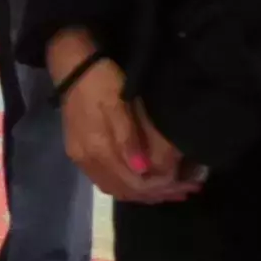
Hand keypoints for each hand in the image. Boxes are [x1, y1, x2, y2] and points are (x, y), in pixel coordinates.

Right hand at [57, 50, 196, 203]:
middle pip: (125, 190)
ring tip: (171, 189)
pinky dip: (128, 186)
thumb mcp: (118, 105)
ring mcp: (81, 159)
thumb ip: (128, 139)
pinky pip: (106, 181)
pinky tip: (144, 180)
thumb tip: (142, 169)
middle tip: (187, 188)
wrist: (72, 67)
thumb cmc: (101, 82)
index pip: (134, 183)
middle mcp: (87, 161)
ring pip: (115, 189)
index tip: (188, 183)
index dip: (163, 187)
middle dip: (158, 193)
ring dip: (144, 193)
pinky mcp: (80, 153)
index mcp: (97, 149)